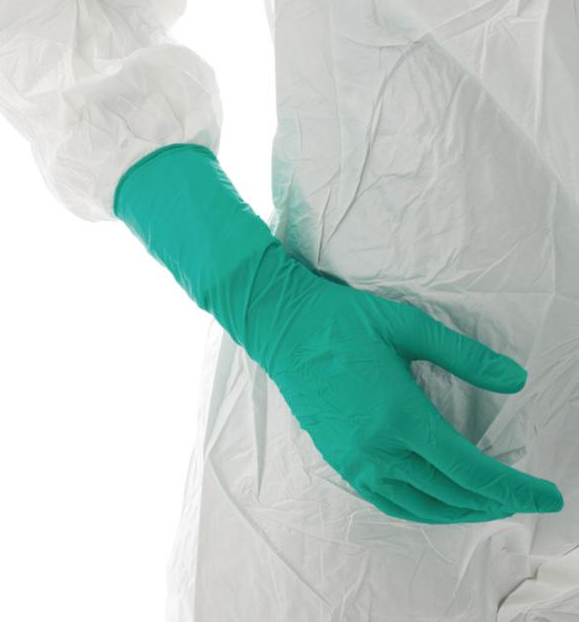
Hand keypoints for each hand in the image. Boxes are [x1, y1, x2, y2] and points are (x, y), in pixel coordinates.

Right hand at [247, 252, 564, 523]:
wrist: (283, 326)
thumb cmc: (344, 320)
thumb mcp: (408, 326)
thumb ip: (464, 355)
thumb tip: (515, 378)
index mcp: (400, 416)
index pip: (471, 469)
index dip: (514, 487)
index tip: (546, 494)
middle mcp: (379, 449)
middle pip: (450, 494)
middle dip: (495, 502)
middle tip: (526, 497)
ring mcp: (356, 460)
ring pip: (421, 506)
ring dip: (461, 511)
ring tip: (489, 503)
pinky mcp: (340, 460)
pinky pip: (389, 501)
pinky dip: (422, 509)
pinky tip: (437, 500)